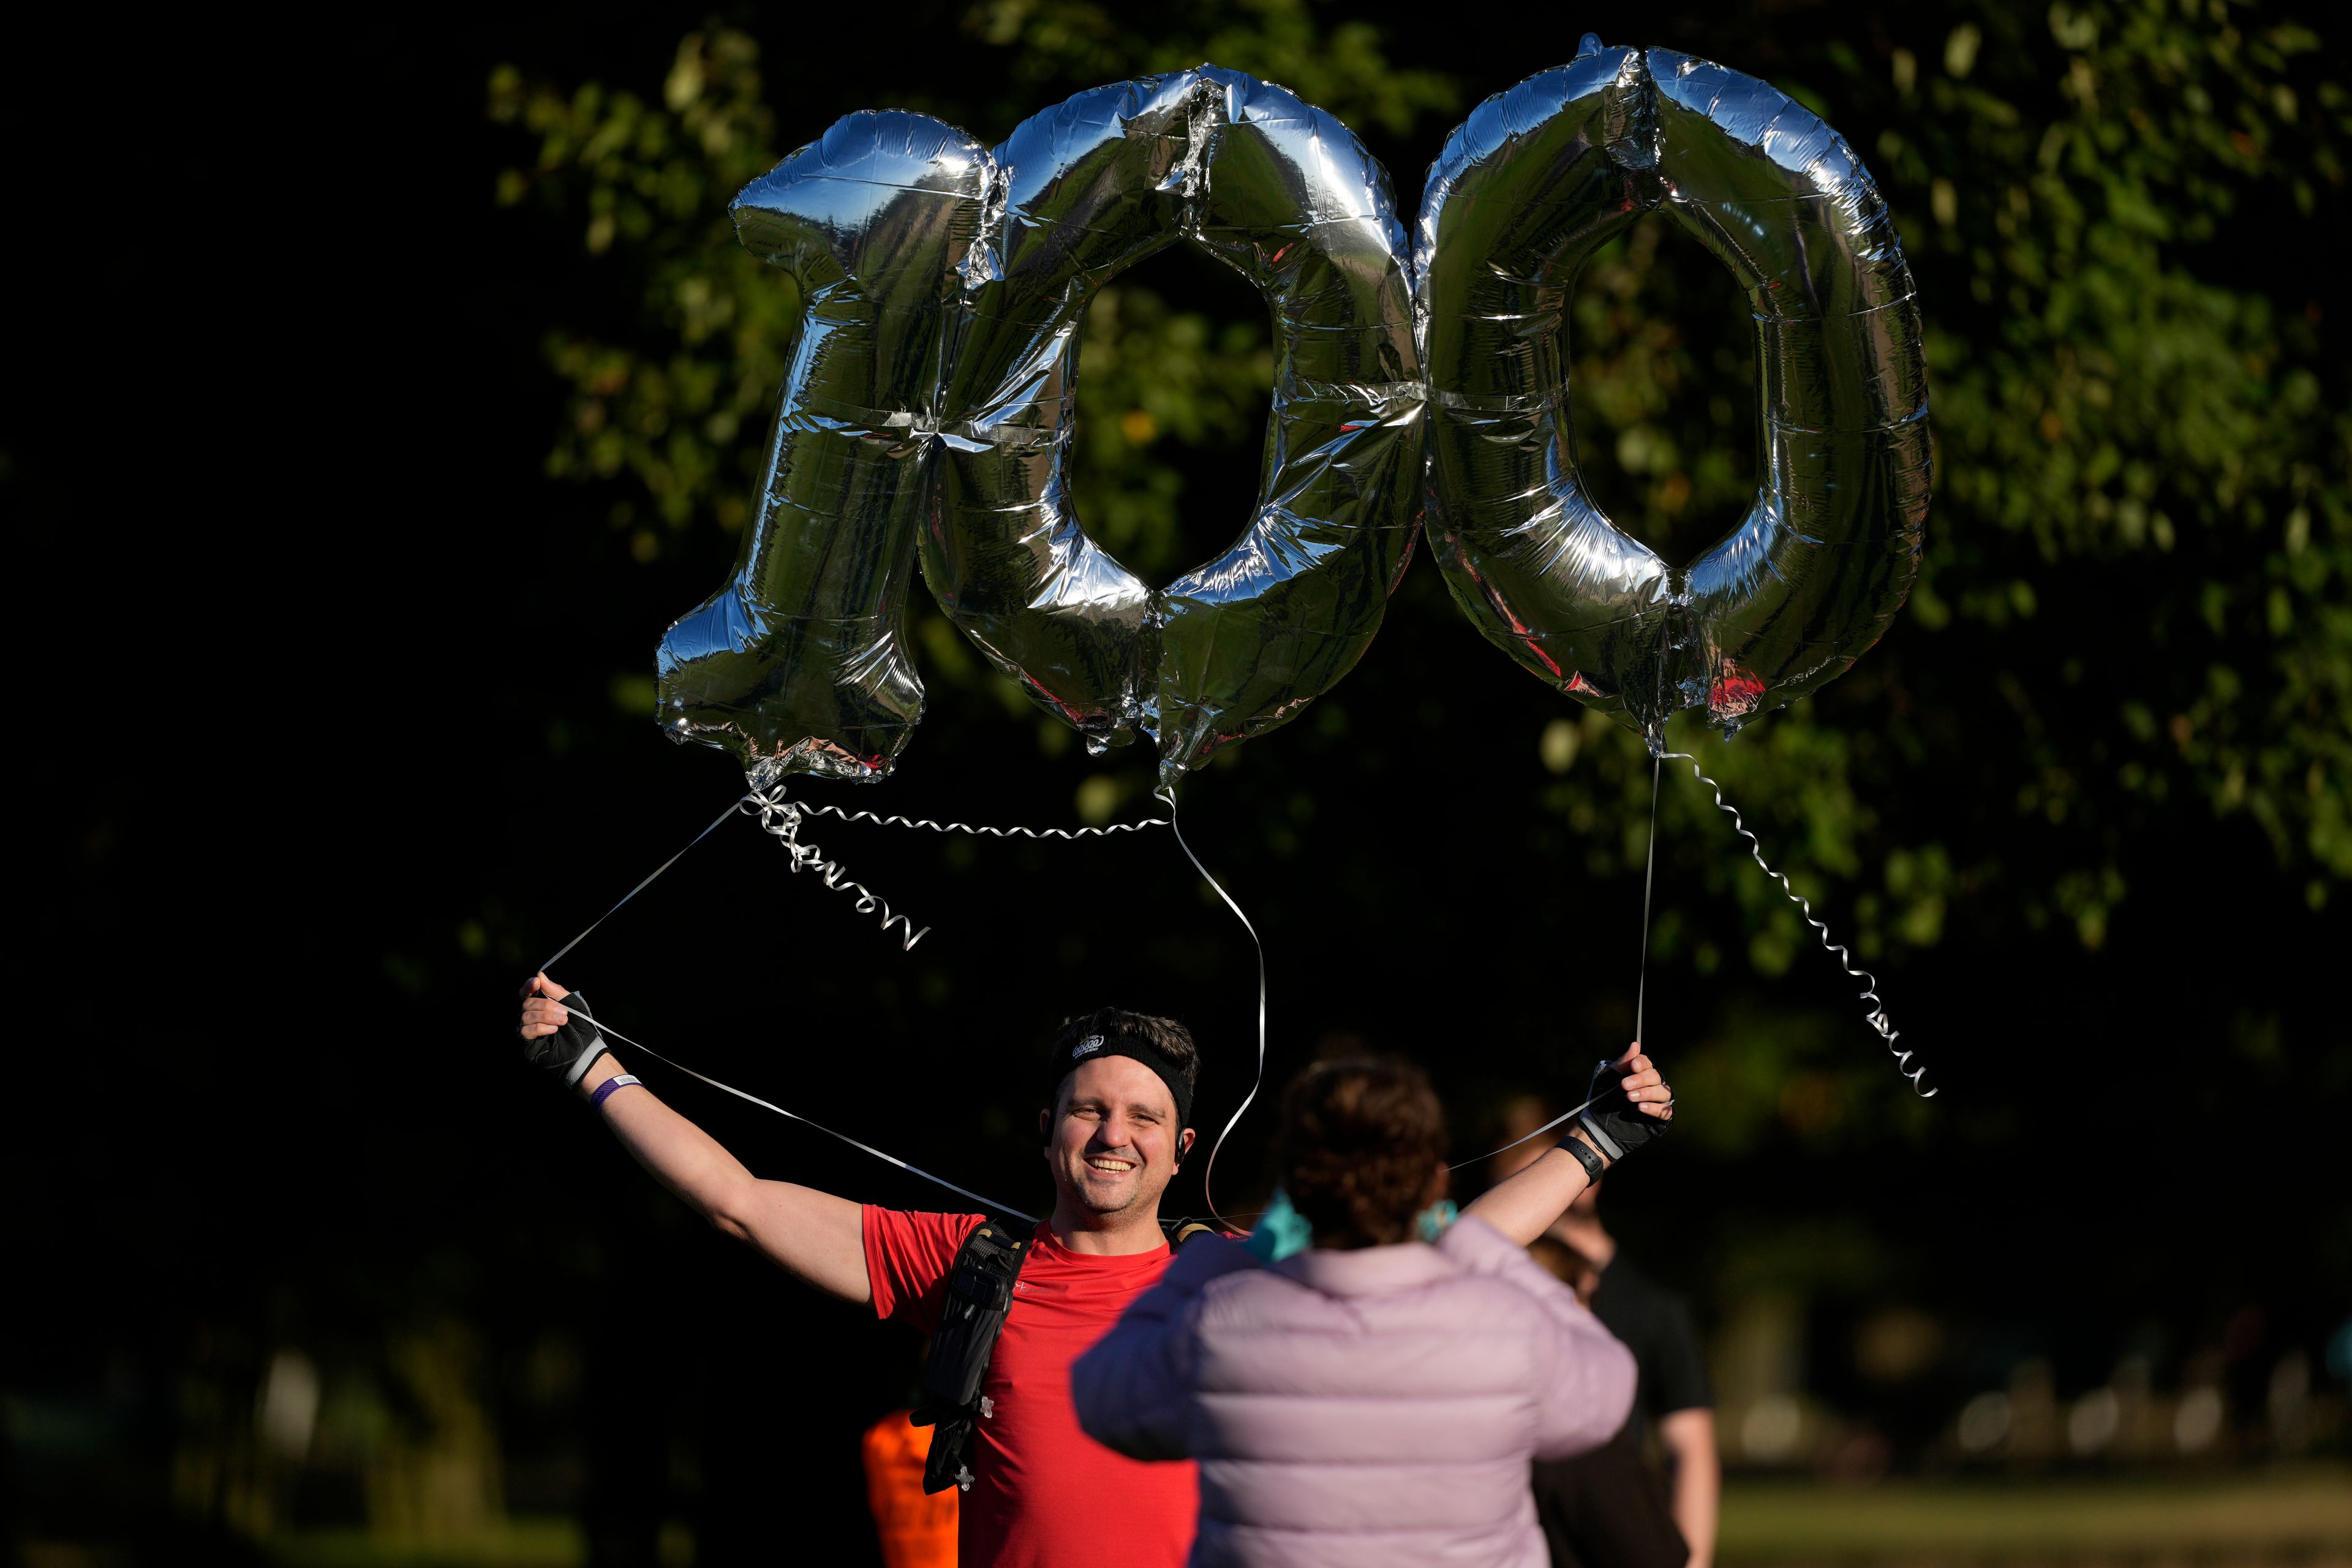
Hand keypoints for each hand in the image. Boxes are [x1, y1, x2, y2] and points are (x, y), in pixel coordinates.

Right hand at [519, 973, 607, 1086]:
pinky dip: (540, 1028)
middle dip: (546, 1006)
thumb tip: (540, 975)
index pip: (527, 992)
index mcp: (541, 1004)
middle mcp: (532, 1016)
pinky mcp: (527, 1043)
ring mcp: (528, 1029)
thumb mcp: (572, 1004)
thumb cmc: (580, 1027)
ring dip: (546, 1016)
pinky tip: (553, 1030)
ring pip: (526, 1016)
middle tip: (564, 1013)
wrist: (585, 1051)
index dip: (529, 986)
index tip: (537, 982)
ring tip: (562, 1022)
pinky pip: (525, 1031)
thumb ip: (556, 991)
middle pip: (527, 1003)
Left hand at [1572, 1042, 1673, 1164]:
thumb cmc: (1602, 1100)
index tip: (1633, 1066)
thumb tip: (1635, 1044)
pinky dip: (1656, 1108)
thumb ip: (1622, 1063)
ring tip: (1630, 1098)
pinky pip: (1666, 1111)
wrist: (1597, 1126)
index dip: (1641, 1063)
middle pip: (1656, 1076)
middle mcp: (1650, 1086)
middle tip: (1624, 1086)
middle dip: (1641, 1079)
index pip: (1647, 1063)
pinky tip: (1641, 1107)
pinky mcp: (1658, 1119)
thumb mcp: (1608, 1078)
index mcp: (1638, 1074)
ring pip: (1664, 1092)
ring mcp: (1656, 1102)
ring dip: (1648, 1093)